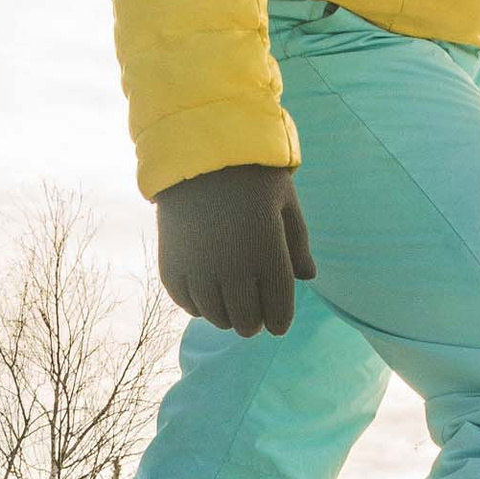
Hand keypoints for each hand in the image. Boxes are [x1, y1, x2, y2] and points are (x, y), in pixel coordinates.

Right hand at [156, 164, 315, 336]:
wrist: (196, 154)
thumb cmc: (251, 175)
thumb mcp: (285, 202)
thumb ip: (297, 244)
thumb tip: (308, 277)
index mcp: (267, 254)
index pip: (278, 308)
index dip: (280, 322)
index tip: (278, 324)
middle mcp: (232, 269)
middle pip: (246, 321)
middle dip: (254, 323)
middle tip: (254, 318)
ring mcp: (198, 270)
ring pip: (216, 318)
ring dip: (226, 317)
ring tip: (231, 308)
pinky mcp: (171, 267)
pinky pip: (186, 304)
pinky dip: (198, 306)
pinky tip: (206, 296)